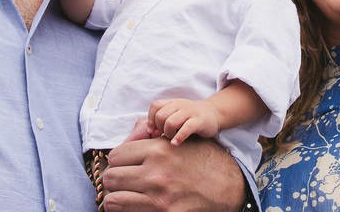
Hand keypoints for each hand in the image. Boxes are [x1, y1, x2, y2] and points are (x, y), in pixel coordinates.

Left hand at [103, 135, 245, 211]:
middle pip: (111, 177)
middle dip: (113, 179)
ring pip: (113, 199)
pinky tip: (132, 206)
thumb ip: (149, 136)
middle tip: (121, 182)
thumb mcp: (179, 140)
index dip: (117, 161)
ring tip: (124, 195)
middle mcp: (155, 173)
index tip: (124, 166)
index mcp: (158, 150)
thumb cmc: (202, 160)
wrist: (228, 187)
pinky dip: (125, 210)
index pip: (116, 155)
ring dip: (116, 196)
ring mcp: (158, 198)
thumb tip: (126, 139)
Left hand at [147, 97, 218, 144]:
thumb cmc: (191, 118)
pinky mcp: (199, 121)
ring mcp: (189, 112)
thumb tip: (148, 132)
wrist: (214, 114)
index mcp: (172, 103)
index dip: (151, 119)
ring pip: (171, 121)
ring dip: (168, 133)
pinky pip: (186, 128)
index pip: (155, 106)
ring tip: (171, 139)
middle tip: (164, 135)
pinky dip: (178, 137)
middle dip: (159, 128)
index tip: (153, 131)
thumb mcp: (176, 114)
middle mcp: (180, 105)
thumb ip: (163, 120)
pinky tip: (175, 144)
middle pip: (160, 115)